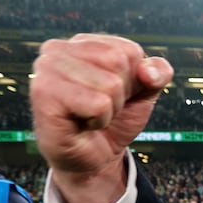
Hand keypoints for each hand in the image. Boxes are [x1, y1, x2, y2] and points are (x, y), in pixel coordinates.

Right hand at [30, 33, 173, 202]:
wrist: (96, 158)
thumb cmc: (114, 121)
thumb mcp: (145, 93)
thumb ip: (157, 73)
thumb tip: (149, 70)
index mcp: (83, 43)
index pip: (129, 50)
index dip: (133, 80)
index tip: (114, 94)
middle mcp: (59, 50)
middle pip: (118, 62)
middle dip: (121, 93)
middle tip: (101, 107)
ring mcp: (47, 70)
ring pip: (110, 84)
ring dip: (109, 109)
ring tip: (90, 115)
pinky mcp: (44, 94)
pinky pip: (97, 104)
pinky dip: (99, 120)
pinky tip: (82, 123)